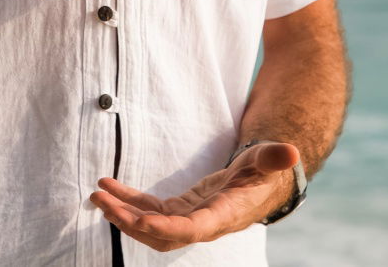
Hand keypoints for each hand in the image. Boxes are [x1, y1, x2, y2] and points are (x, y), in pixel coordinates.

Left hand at [89, 142, 299, 252]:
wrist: (259, 186)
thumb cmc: (263, 172)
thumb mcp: (267, 161)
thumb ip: (273, 158)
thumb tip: (290, 152)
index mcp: (221, 216)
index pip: (190, 229)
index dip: (164, 228)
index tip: (138, 220)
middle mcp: (201, 225)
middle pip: (160, 234)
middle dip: (129, 222)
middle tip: (102, 201)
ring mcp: (186, 219)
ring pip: (149, 226)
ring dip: (121, 212)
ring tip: (98, 194)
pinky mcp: (178, 210)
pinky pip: (148, 210)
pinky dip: (127, 200)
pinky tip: (108, 186)